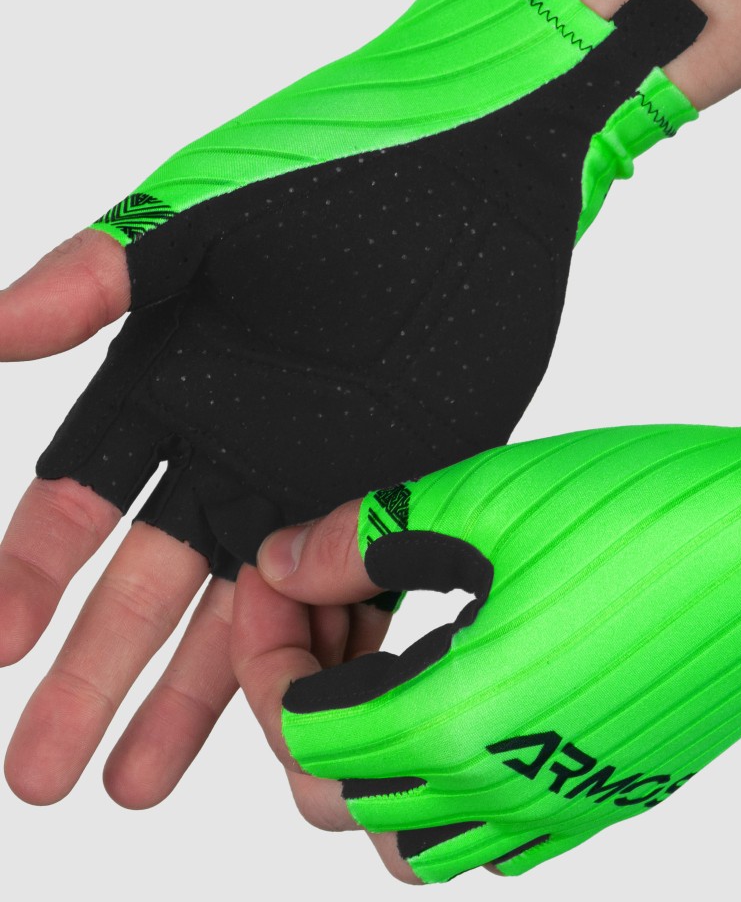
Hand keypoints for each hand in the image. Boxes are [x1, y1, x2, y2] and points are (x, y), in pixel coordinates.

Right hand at [1, 0, 704, 805]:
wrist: (485, 166)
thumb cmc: (347, 165)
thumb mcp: (213, 215)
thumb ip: (107, 272)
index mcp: (180, 378)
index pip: (83, 496)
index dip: (30, 569)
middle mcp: (241, 441)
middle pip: (154, 581)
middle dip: (97, 672)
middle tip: (47, 774)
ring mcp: (324, 469)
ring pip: (249, 603)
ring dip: (198, 694)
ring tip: (139, 786)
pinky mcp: (404, 479)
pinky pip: (354, 583)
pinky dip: (324, 649)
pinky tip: (294, 718)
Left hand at [233, 361, 740, 882]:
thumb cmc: (658, 511)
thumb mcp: (488, 497)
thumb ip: (362, 539)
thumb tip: (282, 559)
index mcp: (462, 722)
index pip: (302, 728)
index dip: (267, 647)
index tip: (279, 575)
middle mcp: (510, 789)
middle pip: (344, 791)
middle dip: (308, 694)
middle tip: (332, 604)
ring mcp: (571, 802)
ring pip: (418, 835)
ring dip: (377, 757)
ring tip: (393, 656)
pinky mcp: (621, 791)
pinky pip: (500, 831)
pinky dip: (454, 781)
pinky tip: (473, 687)